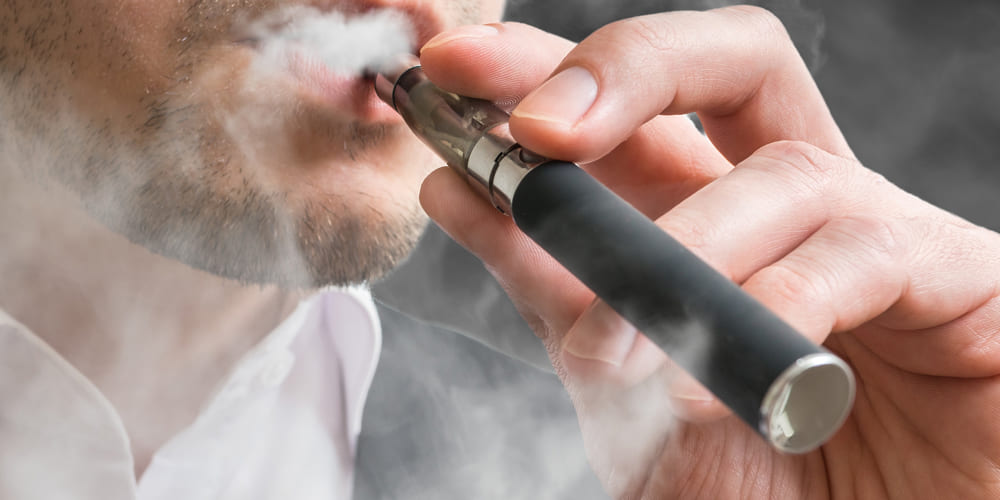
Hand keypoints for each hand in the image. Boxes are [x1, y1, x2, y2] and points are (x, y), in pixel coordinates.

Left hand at [419, 7, 999, 498]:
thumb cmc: (763, 487)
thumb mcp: (627, 392)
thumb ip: (555, 294)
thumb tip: (459, 194)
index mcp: (714, 221)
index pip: (637, 110)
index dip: (547, 71)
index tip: (448, 72)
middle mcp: (795, 209)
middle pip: (731, 63)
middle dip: (624, 65)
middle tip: (536, 121)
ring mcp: (883, 233)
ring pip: (783, 172)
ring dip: (677, 257)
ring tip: (609, 355)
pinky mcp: (962, 278)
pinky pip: (861, 254)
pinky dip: (767, 309)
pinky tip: (704, 381)